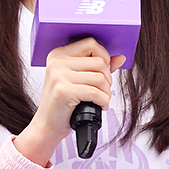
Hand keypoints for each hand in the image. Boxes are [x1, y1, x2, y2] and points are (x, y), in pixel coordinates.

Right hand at [14, 38, 125, 165]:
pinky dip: (103, 101)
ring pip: (100, 78)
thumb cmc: (63, 104)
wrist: (47, 126)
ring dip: (107, 92)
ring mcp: (59, 75)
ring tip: (101, 100)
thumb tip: (121, 58)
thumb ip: (98, 67)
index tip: (104, 72)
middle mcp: (57, 62)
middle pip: (99, 62)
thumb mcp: (79, 80)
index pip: (91, 43)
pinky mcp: (63, 90)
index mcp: (59, 54)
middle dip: (108, 79)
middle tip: (103, 91)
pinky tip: (100, 106)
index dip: (104, 57)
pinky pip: (95, 92)